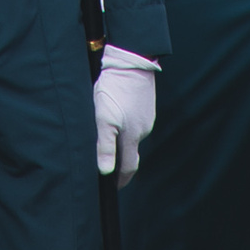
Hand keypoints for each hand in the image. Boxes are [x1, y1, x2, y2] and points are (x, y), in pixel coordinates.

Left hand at [95, 50, 158, 183]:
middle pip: (130, 150)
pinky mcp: (145, 107)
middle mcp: (143, 130)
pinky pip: (135, 123)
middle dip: (119, 158)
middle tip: (105, 162)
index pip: (129, 165)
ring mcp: (146, 117)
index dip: (122, 178)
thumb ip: (105, 146)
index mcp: (132, 136)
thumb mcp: (103, 120)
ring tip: (107, 138)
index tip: (115, 186)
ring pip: (132, 136)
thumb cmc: (115, 91)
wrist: (132, 63)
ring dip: (121, 140)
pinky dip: (125, 127)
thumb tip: (106, 171)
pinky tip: (116, 119)